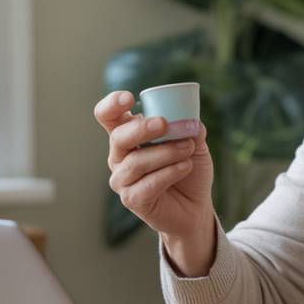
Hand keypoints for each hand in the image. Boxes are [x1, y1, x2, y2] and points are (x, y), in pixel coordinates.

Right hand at [94, 91, 215, 275]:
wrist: (195, 205)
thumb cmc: (188, 168)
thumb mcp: (194, 142)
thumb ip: (190, 127)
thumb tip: (189, 118)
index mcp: (128, 135)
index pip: (108, 116)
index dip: (112, 104)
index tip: (129, 98)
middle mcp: (119, 155)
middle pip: (118, 137)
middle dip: (141, 129)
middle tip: (164, 124)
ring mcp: (123, 179)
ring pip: (136, 162)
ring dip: (166, 153)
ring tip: (188, 149)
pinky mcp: (132, 199)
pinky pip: (147, 184)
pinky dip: (169, 173)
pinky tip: (185, 167)